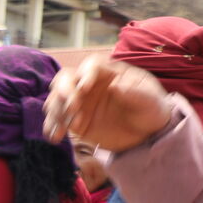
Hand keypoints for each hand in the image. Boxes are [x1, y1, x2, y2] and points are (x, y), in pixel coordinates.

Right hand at [44, 58, 173, 151]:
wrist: (145, 134)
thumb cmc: (150, 110)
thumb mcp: (150, 101)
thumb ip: (135, 93)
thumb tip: (116, 86)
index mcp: (109, 73)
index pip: (91, 65)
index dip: (85, 74)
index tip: (84, 89)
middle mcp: (89, 84)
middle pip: (65, 79)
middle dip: (64, 92)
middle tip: (72, 109)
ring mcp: (78, 101)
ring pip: (56, 99)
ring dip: (57, 112)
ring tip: (66, 130)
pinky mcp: (72, 119)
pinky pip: (55, 120)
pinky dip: (52, 127)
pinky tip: (56, 137)